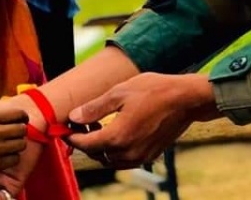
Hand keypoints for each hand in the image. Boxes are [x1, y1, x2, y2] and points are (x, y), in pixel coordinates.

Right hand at [0, 93, 48, 195]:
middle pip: (22, 129)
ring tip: (9, 146)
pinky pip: (15, 159)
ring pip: (21, 144)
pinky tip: (4, 156)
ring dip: (17, 145)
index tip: (21, 121)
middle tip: (14, 135)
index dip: (23, 117)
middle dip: (20, 132)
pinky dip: (12, 158)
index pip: (19, 113)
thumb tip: (12, 108)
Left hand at [66, 73, 216, 167]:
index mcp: (118, 137)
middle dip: (84, 141)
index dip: (71, 137)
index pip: (85, 145)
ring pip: (110, 160)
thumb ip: (94, 108)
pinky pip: (124, 160)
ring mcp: (140, 157)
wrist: (186, 100)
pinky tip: (114, 131)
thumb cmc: (154, 90)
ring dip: (99, 147)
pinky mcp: (149, 156)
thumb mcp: (120, 93)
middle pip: (96, 155)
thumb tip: (73, 117)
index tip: (64, 128)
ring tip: (95, 126)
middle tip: (79, 124)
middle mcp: (128, 153)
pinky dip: (114, 150)